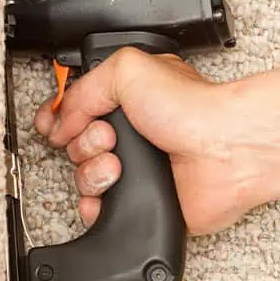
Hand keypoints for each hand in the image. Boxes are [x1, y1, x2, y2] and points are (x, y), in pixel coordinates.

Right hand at [34, 48, 260, 234]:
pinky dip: (96, 204)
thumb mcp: (128, 69)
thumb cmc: (193, 108)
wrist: (224, 152)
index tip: (55, 125)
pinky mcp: (141, 201)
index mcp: (127, 98)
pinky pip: (100, 211)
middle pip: (74, 145)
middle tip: (107, 137)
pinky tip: (113, 188)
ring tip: (117, 164)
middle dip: (81, 142)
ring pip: (83, 178)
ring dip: (92, 171)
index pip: (77, 108)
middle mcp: (132, 133)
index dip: (59, 118)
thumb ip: (84, 88)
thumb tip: (62, 119)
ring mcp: (136, 169)